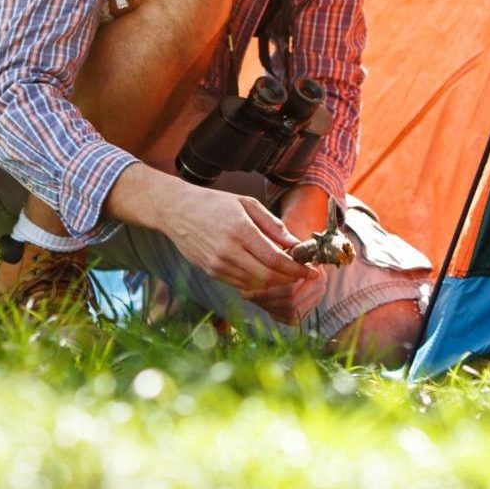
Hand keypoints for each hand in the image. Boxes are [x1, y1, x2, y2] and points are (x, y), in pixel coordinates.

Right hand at [154, 184, 317, 310]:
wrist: (176, 211)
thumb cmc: (214, 203)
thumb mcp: (247, 204)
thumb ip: (272, 225)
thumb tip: (296, 244)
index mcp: (240, 230)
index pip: (275, 259)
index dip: (297, 269)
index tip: (313, 272)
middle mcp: (228, 251)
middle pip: (268, 277)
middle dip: (289, 279)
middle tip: (303, 275)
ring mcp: (218, 265)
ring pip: (255, 285)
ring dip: (275, 283)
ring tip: (287, 274)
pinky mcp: (212, 272)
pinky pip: (241, 285)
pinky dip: (258, 284)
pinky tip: (267, 275)